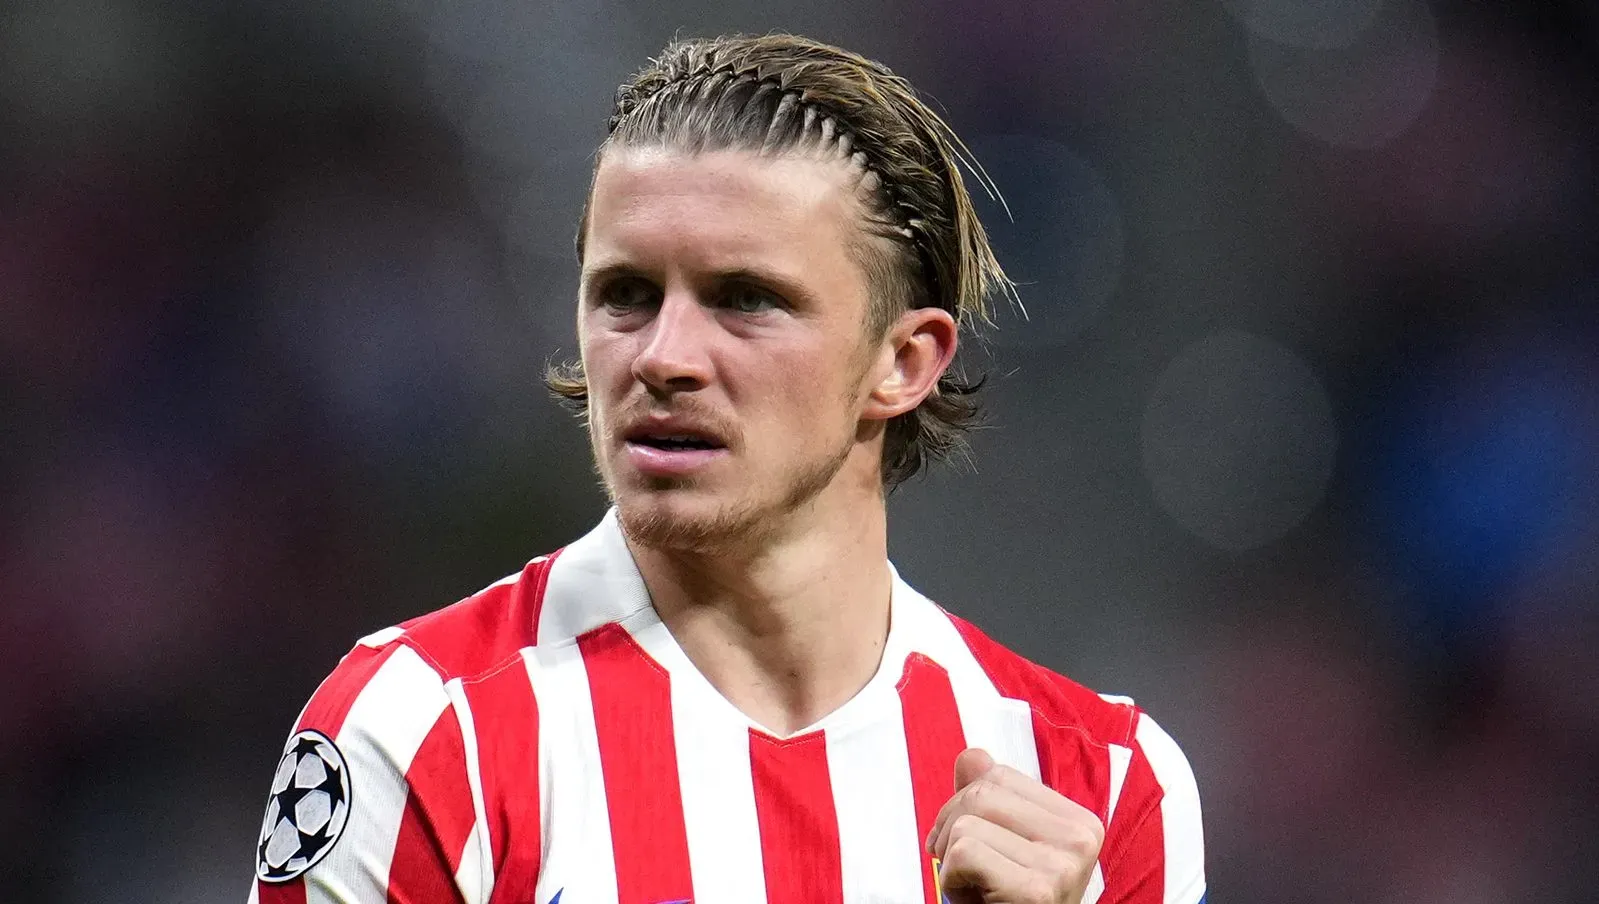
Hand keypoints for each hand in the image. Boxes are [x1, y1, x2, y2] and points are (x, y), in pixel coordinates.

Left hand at [926, 748, 1104, 903]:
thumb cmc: (1006, 903)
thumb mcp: (1000, 847)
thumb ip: (987, 801)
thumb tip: (972, 755)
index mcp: (1080, 822)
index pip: (999, 776)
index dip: (965, 806)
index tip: (969, 846)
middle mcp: (1081, 838)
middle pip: (982, 793)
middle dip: (951, 829)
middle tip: (966, 872)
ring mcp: (1063, 865)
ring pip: (967, 822)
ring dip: (952, 859)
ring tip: (977, 888)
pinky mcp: (1038, 890)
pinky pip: (963, 853)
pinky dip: (951, 879)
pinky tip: (976, 901)